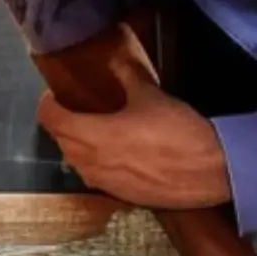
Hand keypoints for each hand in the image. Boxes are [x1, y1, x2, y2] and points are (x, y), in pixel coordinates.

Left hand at [37, 75, 233, 209]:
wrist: (209, 170)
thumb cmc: (177, 130)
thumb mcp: (150, 95)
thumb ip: (127, 75)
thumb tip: (115, 58)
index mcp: (92, 134)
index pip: (52, 120)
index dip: (48, 105)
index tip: (53, 95)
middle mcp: (91, 163)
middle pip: (61, 143)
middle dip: (61, 126)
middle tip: (72, 110)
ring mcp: (106, 184)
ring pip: (77, 165)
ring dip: (76, 147)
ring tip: (89, 132)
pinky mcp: (122, 197)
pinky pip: (97, 179)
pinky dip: (96, 165)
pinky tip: (112, 156)